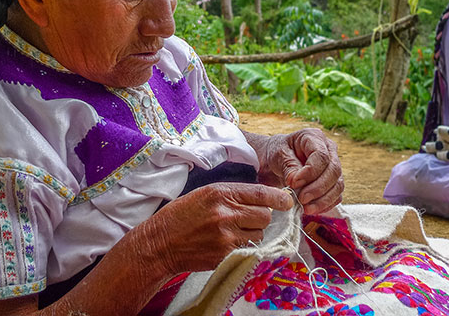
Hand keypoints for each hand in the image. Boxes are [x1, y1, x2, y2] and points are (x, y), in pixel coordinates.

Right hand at [150, 183, 292, 274]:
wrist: (160, 243)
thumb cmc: (181, 215)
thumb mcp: (205, 194)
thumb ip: (232, 194)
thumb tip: (261, 198)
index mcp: (220, 193)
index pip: (260, 193)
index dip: (278, 198)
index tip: (287, 201)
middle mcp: (226, 214)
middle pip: (265, 215)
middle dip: (262, 216)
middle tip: (248, 218)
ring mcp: (226, 237)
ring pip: (259, 234)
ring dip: (252, 232)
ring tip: (232, 231)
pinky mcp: (225, 255)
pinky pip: (248, 249)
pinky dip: (244, 246)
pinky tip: (228, 243)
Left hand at [263, 128, 342, 214]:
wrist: (279, 161)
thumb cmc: (279, 153)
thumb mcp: (279, 155)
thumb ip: (289, 166)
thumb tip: (296, 182)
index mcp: (314, 137)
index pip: (321, 156)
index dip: (310, 172)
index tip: (294, 183)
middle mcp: (329, 150)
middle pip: (334, 170)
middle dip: (318, 188)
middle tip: (302, 199)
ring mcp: (334, 166)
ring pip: (338, 185)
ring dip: (323, 199)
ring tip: (306, 208)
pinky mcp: (334, 182)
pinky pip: (337, 195)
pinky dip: (326, 204)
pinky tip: (312, 209)